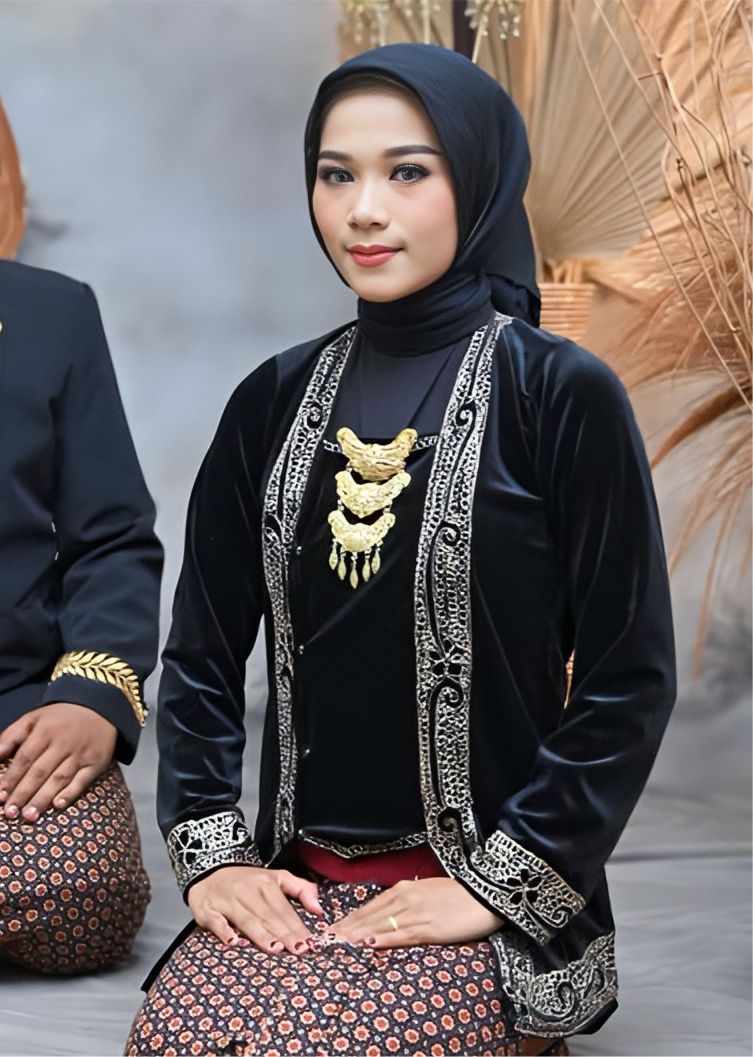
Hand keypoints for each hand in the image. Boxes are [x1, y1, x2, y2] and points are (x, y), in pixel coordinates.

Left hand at [0, 702, 116, 821]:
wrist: (99, 710)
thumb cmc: (59, 719)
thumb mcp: (33, 719)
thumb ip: (10, 737)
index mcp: (45, 730)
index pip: (25, 757)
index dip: (12, 778)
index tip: (0, 795)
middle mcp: (64, 742)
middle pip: (40, 771)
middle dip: (24, 793)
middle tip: (10, 812)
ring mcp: (81, 754)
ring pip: (59, 778)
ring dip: (43, 798)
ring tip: (29, 816)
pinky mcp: (96, 763)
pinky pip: (82, 781)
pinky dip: (70, 793)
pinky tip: (57, 805)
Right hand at [188, 865, 324, 954]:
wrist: (208, 872)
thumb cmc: (247, 882)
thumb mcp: (277, 878)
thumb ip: (301, 890)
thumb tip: (319, 910)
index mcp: (266, 882)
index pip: (284, 908)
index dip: (297, 926)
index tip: (309, 943)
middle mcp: (247, 890)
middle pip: (268, 915)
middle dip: (284, 933)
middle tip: (298, 950)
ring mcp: (226, 900)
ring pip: (246, 919)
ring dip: (259, 934)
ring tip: (274, 948)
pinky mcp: (208, 909)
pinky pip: (216, 921)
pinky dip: (224, 932)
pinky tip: (233, 943)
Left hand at [333, 877, 504, 948]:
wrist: (487, 894)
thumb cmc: (459, 896)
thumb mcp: (427, 894)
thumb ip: (406, 904)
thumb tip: (389, 916)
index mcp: (403, 889)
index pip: (368, 907)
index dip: (347, 920)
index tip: (329, 930)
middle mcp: (404, 898)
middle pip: (367, 916)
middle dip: (344, 929)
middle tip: (322, 941)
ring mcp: (415, 913)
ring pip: (377, 925)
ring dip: (354, 936)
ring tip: (335, 945)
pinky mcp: (428, 928)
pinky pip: (399, 935)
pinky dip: (380, 940)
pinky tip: (365, 946)